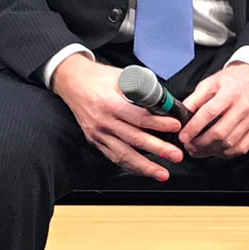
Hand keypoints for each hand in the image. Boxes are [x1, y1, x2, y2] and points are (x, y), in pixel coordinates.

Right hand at [51, 53, 182, 180]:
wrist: (71, 81)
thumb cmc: (99, 77)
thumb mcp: (122, 76)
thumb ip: (142, 88)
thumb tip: (165, 101)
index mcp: (111, 103)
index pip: (139, 117)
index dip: (159, 123)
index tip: (176, 126)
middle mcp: (104, 121)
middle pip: (135, 139)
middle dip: (159, 149)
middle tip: (176, 155)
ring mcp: (98, 134)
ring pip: (124, 154)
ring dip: (146, 166)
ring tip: (163, 173)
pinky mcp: (95, 141)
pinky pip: (114, 157)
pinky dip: (130, 166)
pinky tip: (144, 171)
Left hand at [179, 62, 248, 158]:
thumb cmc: (231, 80)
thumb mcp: (210, 83)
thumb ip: (195, 99)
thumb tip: (182, 114)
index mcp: (230, 92)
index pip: (209, 113)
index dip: (194, 127)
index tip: (183, 136)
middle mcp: (244, 107)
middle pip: (220, 133)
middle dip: (200, 144)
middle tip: (189, 146)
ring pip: (229, 144)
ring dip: (210, 151)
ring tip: (198, 149)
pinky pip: (241, 148)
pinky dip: (225, 153)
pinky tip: (215, 150)